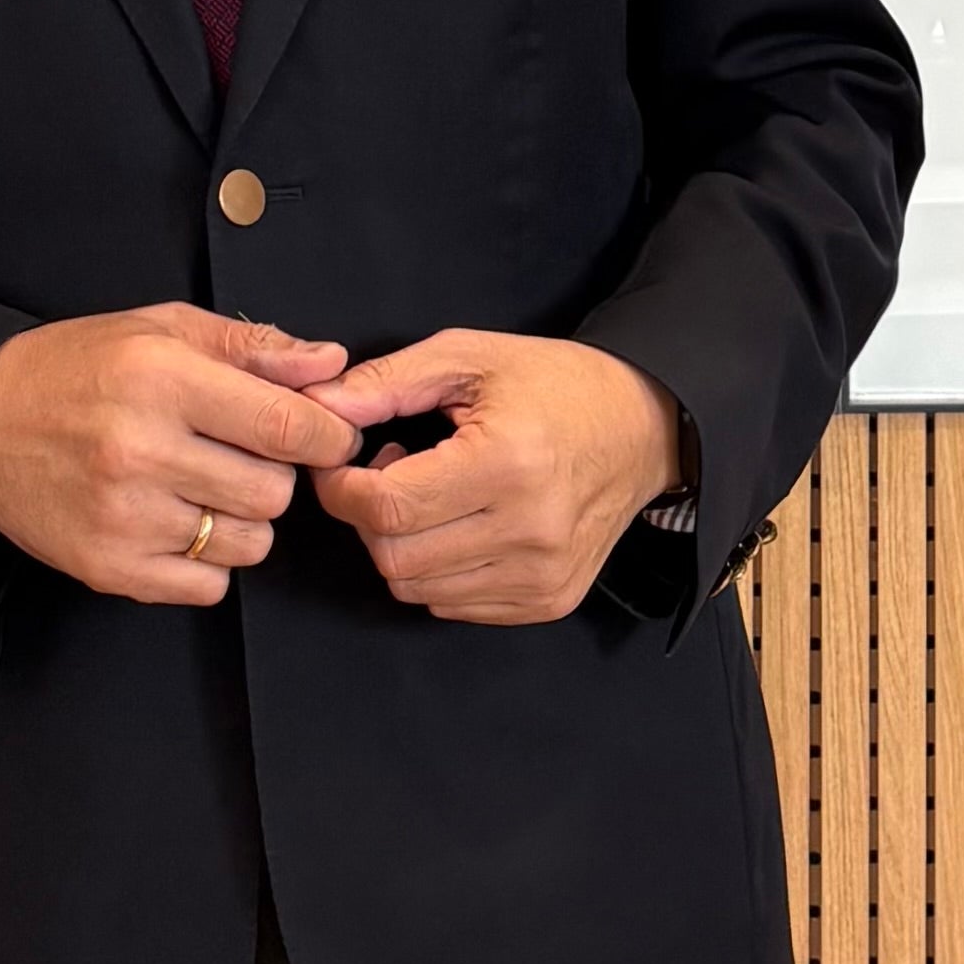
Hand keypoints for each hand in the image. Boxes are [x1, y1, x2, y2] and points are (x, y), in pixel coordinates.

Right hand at [0, 306, 353, 601]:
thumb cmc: (74, 370)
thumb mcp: (160, 329)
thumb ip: (252, 347)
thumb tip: (329, 364)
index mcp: (161, 379)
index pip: (286, 425)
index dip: (328, 434)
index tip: (329, 434)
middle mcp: (140, 450)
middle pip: (274, 491)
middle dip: (276, 473)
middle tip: (244, 455)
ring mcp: (123, 517)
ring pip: (249, 543)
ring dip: (245, 519)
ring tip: (206, 487)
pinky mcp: (108, 567)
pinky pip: (209, 586)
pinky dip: (209, 561)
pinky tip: (180, 523)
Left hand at [300, 330, 685, 624]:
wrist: (647, 427)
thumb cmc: (557, 385)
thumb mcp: (469, 358)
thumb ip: (385, 383)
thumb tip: (316, 408)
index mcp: (507, 461)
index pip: (385, 506)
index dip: (341, 487)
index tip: (343, 462)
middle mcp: (530, 529)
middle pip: (393, 557)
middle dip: (369, 517)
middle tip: (391, 472)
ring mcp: (543, 574)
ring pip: (417, 589)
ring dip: (402, 546)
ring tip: (432, 496)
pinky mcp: (549, 600)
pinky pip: (453, 605)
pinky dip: (439, 570)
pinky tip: (461, 524)